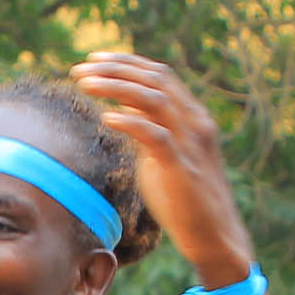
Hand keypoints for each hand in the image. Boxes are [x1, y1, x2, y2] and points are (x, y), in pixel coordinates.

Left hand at [66, 52, 255, 284]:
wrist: (212, 234)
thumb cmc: (184, 198)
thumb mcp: (162, 156)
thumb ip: (147, 129)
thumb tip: (122, 107)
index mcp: (192, 116)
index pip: (160, 75)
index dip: (127, 63)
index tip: (95, 60)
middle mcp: (194, 123)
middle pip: (156, 79)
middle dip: (116, 69)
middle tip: (81, 69)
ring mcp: (190, 143)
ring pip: (155, 100)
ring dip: (117, 87)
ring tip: (86, 84)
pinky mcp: (181, 168)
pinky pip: (155, 136)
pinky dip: (130, 123)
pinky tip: (106, 119)